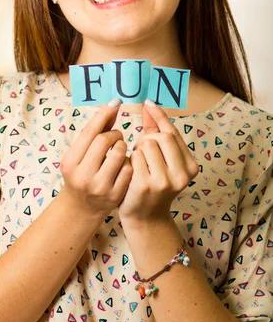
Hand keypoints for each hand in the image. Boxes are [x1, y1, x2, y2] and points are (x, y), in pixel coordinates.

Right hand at [59, 101, 132, 220]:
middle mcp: (82, 175)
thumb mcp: (79, 155)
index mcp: (70, 162)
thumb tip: (112, 106)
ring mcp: (99, 186)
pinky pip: (128, 169)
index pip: (89, 132)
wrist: (81, 208)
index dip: (103, 114)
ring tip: (119, 149)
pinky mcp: (115, 195)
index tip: (116, 102)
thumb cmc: (81, 174)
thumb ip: (94, 133)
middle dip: (114, 134)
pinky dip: (128, 162)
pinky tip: (123, 165)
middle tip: (117, 136)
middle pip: (104, 140)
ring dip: (122, 146)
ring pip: (119, 153)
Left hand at [118, 100, 198, 226]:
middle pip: (161, 136)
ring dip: (138, 149)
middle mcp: (181, 175)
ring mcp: (164, 182)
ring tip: (138, 162)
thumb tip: (150, 105)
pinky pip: (134, 157)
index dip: (159, 116)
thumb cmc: (152, 184)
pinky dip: (130, 160)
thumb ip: (156, 132)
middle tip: (142, 149)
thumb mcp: (161, 160)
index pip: (173, 133)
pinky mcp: (145, 185)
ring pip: (147, 145)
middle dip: (147, 138)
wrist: (145, 218)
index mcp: (190, 167)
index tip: (148, 103)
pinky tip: (131, 170)